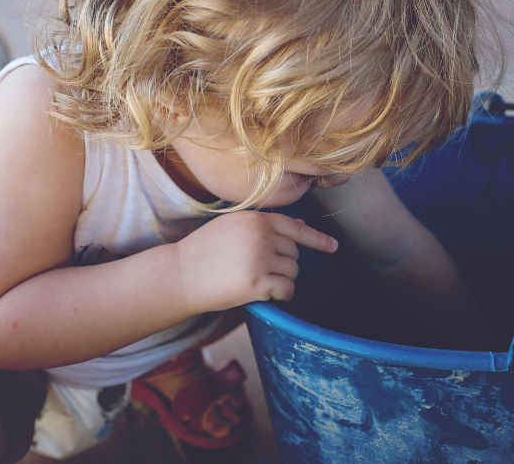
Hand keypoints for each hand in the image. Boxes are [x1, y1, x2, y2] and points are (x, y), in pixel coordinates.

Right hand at [175, 211, 337, 312]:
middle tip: (255, 270)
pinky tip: (260, 293)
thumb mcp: (233, 228)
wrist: (180, 275)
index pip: (296, 228)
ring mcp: (260, 257)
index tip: (334, 247)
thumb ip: (264, 226)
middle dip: (282, 264)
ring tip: (251, 279)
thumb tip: (300, 225)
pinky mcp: (258, 281)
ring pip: (292, 272)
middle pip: (294, 253)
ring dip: (279, 280)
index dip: (317, 239)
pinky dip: (279, 295)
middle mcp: (261, 234)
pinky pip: (286, 290)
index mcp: (256, 218)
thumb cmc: (204, 252)